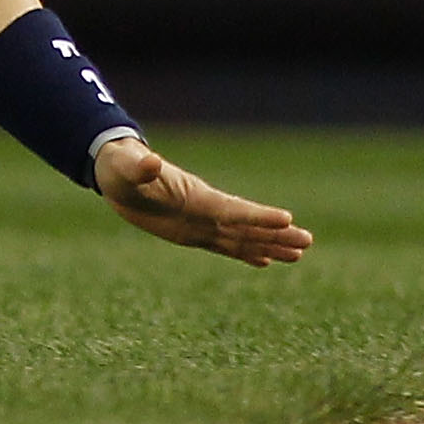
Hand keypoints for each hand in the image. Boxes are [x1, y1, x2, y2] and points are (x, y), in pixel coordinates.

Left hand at [93, 137, 313, 266]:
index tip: (287, 219)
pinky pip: (224, 246)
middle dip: (276, 234)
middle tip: (308, 242)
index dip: (258, 216)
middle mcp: (205, 209)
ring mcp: (201, 221)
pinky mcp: (191, 233)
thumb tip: (150, 161)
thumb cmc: (120, 166)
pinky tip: (266, 262)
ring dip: (270, 246)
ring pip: (242, 238)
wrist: (115, 172)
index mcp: (195, 196)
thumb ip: (139, 166)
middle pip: (247, 226)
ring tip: (299, 255)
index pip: (233, 209)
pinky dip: (245, 253)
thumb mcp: (125, 166)